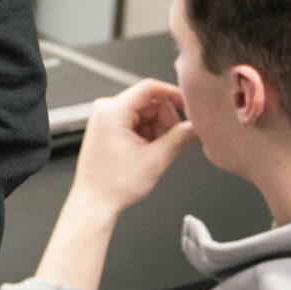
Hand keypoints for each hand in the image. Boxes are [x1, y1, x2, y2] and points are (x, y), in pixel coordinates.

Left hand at [68, 80, 196, 212]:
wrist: (95, 201)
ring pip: (145, 113)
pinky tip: (149, 151)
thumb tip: (195, 128)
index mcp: (112, 111)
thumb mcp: (155, 160)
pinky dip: (149, 134)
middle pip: (150, 102)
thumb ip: (179, 139)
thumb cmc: (113, 184)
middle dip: (166, 121)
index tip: (189, 105)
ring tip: (157, 152)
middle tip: (175, 141)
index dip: (174, 94)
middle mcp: (106, 109)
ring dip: (158, 130)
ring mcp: (106, 118)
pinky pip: (137, 122)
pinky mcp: (108, 128)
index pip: (150, 88)